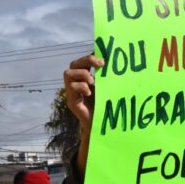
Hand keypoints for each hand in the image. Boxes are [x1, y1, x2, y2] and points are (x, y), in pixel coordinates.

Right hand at [64, 54, 103, 174]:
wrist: (104, 126)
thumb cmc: (108, 106)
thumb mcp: (108, 88)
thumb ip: (108, 76)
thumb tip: (116, 60)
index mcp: (86, 78)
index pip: (83, 61)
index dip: (91, 56)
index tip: (105, 59)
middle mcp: (77, 83)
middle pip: (74, 64)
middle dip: (86, 61)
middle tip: (101, 65)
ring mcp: (72, 93)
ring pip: (68, 73)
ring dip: (82, 74)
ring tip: (92, 82)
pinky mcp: (72, 102)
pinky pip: (71, 87)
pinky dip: (81, 87)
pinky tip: (89, 93)